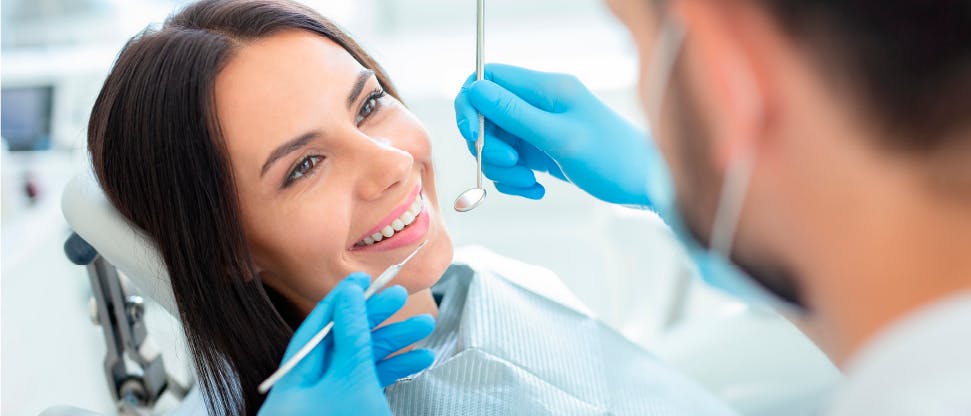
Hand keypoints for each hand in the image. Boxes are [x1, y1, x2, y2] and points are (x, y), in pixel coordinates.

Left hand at [258, 273, 434, 414]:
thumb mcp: (353, 378)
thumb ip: (353, 334)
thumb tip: (349, 293)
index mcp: (294, 379)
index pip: (318, 325)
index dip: (344, 299)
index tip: (367, 279)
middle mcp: (308, 389)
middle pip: (343, 340)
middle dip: (377, 319)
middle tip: (403, 298)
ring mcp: (329, 403)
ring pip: (362, 362)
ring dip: (395, 344)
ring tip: (425, 328)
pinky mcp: (349, 413)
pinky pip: (370, 384)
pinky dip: (394, 371)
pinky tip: (420, 359)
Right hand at [454, 63, 665, 205]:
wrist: (646, 186)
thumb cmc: (613, 159)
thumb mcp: (560, 137)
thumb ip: (515, 114)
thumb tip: (475, 90)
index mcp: (546, 89)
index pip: (488, 79)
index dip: (471, 105)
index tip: (474, 136)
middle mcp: (539, 104)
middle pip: (486, 115)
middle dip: (488, 144)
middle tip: (510, 164)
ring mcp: (540, 129)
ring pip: (496, 143)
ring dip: (502, 169)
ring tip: (528, 182)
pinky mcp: (543, 152)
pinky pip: (511, 164)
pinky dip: (515, 181)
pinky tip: (537, 189)